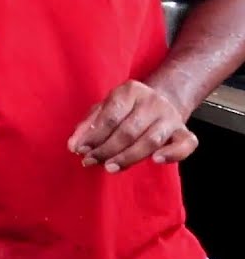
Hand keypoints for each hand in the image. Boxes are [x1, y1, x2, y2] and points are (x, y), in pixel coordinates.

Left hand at [68, 80, 197, 172]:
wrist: (162, 101)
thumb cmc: (125, 109)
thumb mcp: (104, 108)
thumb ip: (88, 125)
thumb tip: (73, 145)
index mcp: (130, 91)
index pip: (110, 116)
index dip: (94, 135)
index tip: (79, 150)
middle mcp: (153, 101)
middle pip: (128, 130)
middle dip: (107, 149)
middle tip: (90, 161)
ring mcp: (170, 117)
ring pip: (151, 140)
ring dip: (128, 157)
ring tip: (110, 167)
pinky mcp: (184, 132)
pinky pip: (185, 145)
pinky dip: (172, 154)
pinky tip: (156, 161)